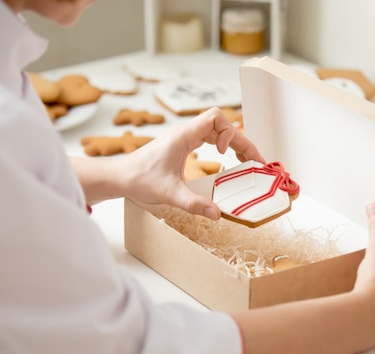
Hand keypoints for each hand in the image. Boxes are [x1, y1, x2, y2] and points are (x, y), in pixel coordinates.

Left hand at [119, 107, 264, 218]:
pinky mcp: (182, 145)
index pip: (216, 117)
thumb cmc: (139, 180)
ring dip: (233, 142)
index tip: (224, 154)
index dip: (228, 133)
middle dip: (240, 141)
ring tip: (246, 160)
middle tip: (255, 161)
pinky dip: (222, 145)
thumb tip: (217, 214)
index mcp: (183, 135)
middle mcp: (185, 132)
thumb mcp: (169, 194)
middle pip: (222, 125)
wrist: (119, 177)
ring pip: (217, 130)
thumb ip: (194, 204)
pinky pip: (209, 137)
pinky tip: (226, 159)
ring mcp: (184, 137)